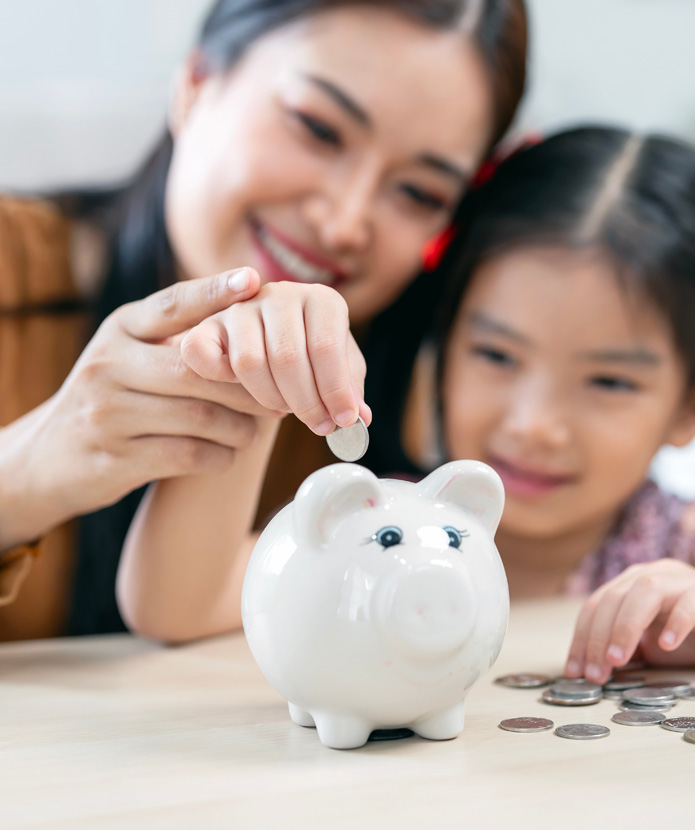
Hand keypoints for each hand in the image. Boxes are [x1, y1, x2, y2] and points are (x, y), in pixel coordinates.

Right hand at [0, 268, 282, 548]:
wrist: (49, 458)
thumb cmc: (113, 398)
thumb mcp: (130, 355)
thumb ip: (178, 337)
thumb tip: (250, 309)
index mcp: (119, 330)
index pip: (171, 305)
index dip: (214, 292)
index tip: (253, 281)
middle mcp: (108, 365)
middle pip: (197, 370)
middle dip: (249, 387)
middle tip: (283, 397)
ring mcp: (107, 413)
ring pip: (199, 417)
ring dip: (241, 427)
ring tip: (257, 428)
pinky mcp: (114, 458)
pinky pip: (187, 455)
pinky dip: (220, 455)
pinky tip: (227, 452)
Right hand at [181, 281, 370, 435]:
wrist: (274, 343)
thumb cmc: (315, 359)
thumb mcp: (341, 370)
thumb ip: (351, 391)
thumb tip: (360, 418)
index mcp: (322, 299)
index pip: (326, 346)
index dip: (336, 390)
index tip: (344, 420)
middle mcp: (280, 295)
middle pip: (287, 357)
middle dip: (307, 402)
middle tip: (319, 426)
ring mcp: (240, 308)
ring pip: (249, 363)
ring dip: (271, 398)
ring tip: (287, 409)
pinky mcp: (207, 326)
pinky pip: (201, 354)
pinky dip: (220, 379)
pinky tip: (244, 392)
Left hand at [565, 559, 694, 681]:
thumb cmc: (686, 638)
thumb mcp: (648, 644)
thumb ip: (622, 649)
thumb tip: (586, 670)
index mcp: (629, 584)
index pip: (595, 606)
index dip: (581, 639)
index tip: (574, 672)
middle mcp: (651, 574)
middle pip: (613, 598)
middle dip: (598, 638)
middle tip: (595, 675)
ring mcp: (679, 579)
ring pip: (645, 589)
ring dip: (626, 625)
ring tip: (618, 660)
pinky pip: (690, 601)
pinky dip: (676, 621)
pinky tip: (666, 645)